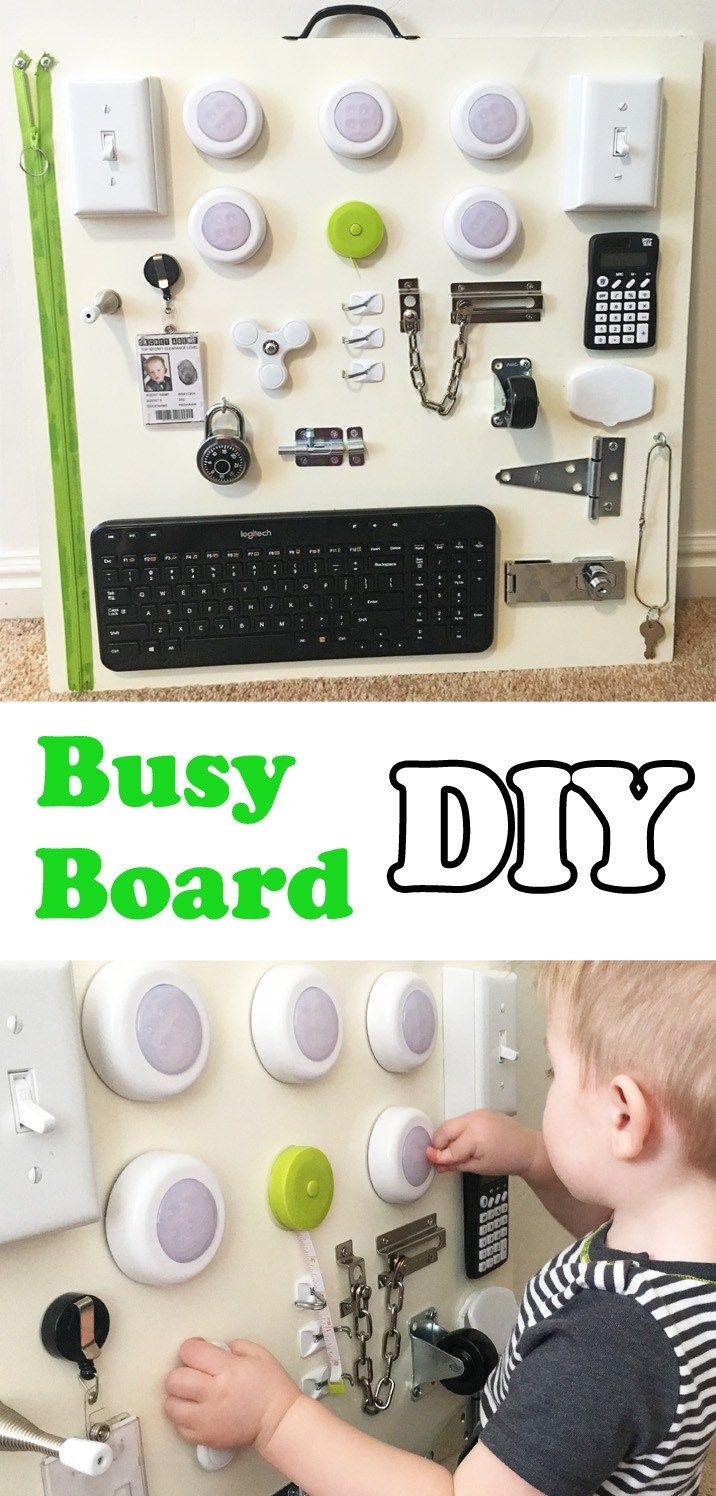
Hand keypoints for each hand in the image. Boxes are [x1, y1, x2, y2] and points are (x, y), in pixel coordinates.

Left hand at [164, 1338, 299, 1452]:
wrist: (278, 1422)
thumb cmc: (271, 1389)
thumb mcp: (258, 1354)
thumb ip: (234, 1345)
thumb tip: (215, 1346)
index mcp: (227, 1370)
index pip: (191, 1352)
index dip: (191, 1347)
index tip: (196, 1350)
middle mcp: (213, 1394)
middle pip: (175, 1380)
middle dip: (180, 1373)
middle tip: (191, 1374)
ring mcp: (207, 1418)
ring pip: (171, 1406)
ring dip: (177, 1397)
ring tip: (190, 1395)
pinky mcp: (205, 1437)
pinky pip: (179, 1427)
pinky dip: (183, 1418)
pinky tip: (196, 1411)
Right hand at [428, 1110, 539, 1177]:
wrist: (527, 1149)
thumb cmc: (508, 1160)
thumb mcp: (479, 1167)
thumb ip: (455, 1164)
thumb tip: (438, 1162)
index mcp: (476, 1136)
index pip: (450, 1148)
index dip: (440, 1158)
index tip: (433, 1162)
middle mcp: (475, 1120)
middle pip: (445, 1130)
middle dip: (439, 1144)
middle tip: (439, 1157)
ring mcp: (478, 1113)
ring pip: (452, 1124)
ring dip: (448, 1137)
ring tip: (454, 1152)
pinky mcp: (481, 1112)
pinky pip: (462, 1121)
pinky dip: (458, 1132)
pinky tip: (464, 1143)